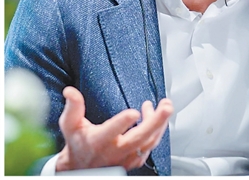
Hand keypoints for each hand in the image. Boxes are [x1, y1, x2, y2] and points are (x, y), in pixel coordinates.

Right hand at [56, 86, 172, 171]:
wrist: (80, 167)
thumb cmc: (77, 143)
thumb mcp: (70, 125)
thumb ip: (73, 107)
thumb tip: (70, 91)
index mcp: (99, 141)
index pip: (111, 132)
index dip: (122, 123)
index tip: (134, 112)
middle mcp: (115, 151)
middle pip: (139, 138)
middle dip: (156, 121)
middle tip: (166, 106)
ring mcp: (126, 157)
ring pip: (148, 143)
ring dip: (160, 124)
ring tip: (165, 106)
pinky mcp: (133, 160)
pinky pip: (149, 147)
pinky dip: (157, 133)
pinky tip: (158, 118)